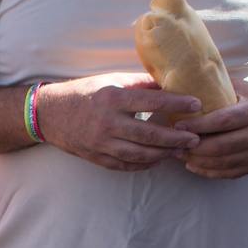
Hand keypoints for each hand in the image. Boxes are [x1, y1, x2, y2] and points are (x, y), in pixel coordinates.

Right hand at [36, 73, 201, 171]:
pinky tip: (158, 159)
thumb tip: (168, 84)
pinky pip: (127, 165)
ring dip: (163, 154)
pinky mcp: (98, 158)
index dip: (177, 104)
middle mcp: (108, 123)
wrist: (51, 114)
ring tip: (180, 151)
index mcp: (113, 99)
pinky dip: (145, 164)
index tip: (196, 105)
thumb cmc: (84, 93)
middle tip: (195, 138)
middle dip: (176, 138)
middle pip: (150, 134)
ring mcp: (102, 144)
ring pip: (140, 155)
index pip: (152, 102)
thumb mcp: (110, 81)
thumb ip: (138, 85)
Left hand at [174, 79, 247, 178]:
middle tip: (174, 144)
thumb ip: (222, 87)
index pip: (222, 121)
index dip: (198, 125)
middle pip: (220, 146)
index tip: (178, 126)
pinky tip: (194, 165)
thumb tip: (190, 80)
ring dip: (197, 161)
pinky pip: (229, 173)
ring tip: (180, 155)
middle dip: (193, 148)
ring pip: (222, 163)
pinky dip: (208, 171)